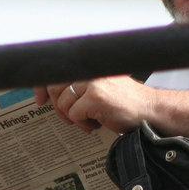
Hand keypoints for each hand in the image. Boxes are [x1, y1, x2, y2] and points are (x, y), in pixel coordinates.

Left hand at [34, 76, 152, 133]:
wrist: (149, 110)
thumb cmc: (126, 102)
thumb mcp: (101, 86)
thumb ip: (79, 85)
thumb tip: (51, 93)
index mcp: (90, 66)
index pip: (56, 70)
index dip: (42, 86)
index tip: (39, 99)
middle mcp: (90, 70)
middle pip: (55, 88)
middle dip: (59, 107)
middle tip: (71, 117)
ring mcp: (92, 83)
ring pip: (63, 103)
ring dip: (74, 117)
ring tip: (91, 119)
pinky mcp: (95, 98)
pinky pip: (74, 114)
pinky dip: (83, 123)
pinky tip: (97, 122)